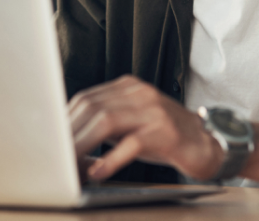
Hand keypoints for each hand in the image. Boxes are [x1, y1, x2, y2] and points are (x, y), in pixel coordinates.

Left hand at [68, 75, 223, 181]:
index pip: (86, 98)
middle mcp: (139, 93)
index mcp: (128, 87)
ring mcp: (153, 111)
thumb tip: (68, 141)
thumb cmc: (165, 137)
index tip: (50, 141)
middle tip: (54, 157)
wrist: (209, 144)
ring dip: (83, 145)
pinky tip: (98, 172)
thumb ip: (104, 125)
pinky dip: (111, 159)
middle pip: (92, 107)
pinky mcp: (166, 132)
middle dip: (69, 134)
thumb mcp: (132, 124)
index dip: (65, 121)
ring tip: (69, 165)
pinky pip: (131, 143)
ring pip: (106, 120)